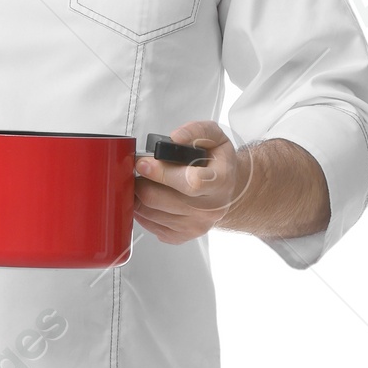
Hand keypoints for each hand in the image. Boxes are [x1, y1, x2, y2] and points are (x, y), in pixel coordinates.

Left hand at [133, 122, 331, 243]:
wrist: (228, 190)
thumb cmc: (218, 164)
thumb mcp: (214, 137)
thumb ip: (195, 131)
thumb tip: (174, 138)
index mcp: (219, 182)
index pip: (190, 183)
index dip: (162, 173)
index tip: (144, 163)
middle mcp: (209, 209)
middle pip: (159, 199)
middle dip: (141, 181)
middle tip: (139, 168)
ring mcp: (195, 225)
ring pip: (149, 212)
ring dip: (138, 195)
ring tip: (145, 181)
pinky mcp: (181, 236)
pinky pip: (150, 225)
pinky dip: (143, 210)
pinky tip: (149, 197)